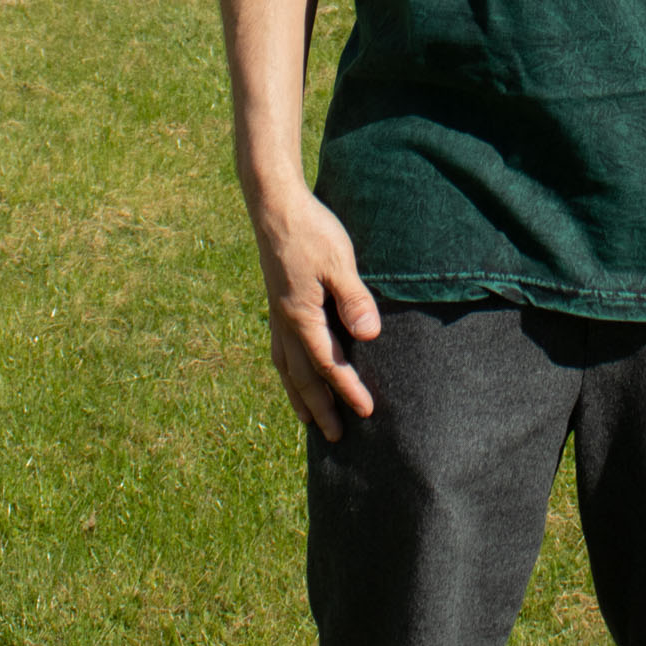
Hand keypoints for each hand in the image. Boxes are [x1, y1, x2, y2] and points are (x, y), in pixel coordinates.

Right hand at [250, 189, 380, 439]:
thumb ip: (354, 299)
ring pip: (287, 368)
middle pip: (303, 377)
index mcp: (302, 318)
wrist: (276, 208)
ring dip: (299, 395)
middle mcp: (285, 324)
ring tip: (308, 419)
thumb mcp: (340, 263)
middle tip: (335, 437)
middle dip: (321, 407)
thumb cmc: (312, 233)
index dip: (349, 390)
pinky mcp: (277, 304)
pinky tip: (293, 372)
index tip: (367, 412)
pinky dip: (288, 371)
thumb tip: (369, 336)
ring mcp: (277, 315)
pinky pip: (280, 351)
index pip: (329, 365)